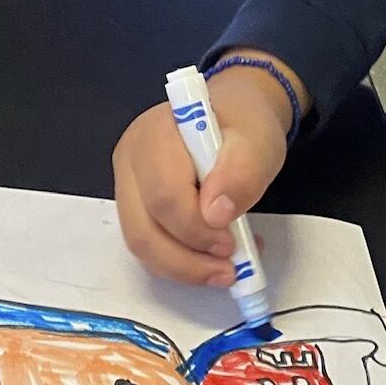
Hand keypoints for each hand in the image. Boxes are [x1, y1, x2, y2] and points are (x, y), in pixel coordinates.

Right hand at [114, 56, 306, 288]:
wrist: (235, 114)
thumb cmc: (244, 123)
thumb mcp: (258, 140)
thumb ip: (241, 172)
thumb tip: (215, 215)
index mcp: (155, 134)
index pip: (164, 195)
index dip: (195, 228)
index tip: (231, 243)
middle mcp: (130, 160)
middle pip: (142, 228)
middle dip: (187, 260)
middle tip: (229, 270)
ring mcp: (128, 185)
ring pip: (142, 243)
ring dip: (185, 267)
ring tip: (226, 270)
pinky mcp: (137, 206)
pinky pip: (151, 244)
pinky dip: (182, 261)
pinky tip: (213, 258)